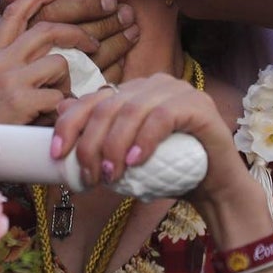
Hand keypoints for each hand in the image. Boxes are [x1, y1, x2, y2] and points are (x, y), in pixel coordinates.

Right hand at [0, 0, 98, 124]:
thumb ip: (8, 54)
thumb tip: (38, 35)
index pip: (14, 12)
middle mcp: (1, 60)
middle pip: (45, 30)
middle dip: (74, 33)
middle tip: (91, 42)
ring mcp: (11, 80)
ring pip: (58, 63)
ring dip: (66, 81)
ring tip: (59, 95)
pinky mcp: (22, 102)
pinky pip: (58, 96)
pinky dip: (63, 105)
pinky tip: (54, 115)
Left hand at [51, 74, 252, 206]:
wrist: (214, 187)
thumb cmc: (169, 171)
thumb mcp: (125, 156)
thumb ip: (98, 134)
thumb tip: (60, 109)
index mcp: (132, 92)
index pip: (92, 100)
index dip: (70, 125)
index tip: (57, 154)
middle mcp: (152, 85)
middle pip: (108, 106)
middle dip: (91, 143)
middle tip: (89, 176)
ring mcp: (177, 91)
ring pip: (132, 110)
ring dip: (115, 145)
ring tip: (110, 175)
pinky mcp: (199, 105)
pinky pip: (163, 116)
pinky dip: (144, 139)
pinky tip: (135, 161)